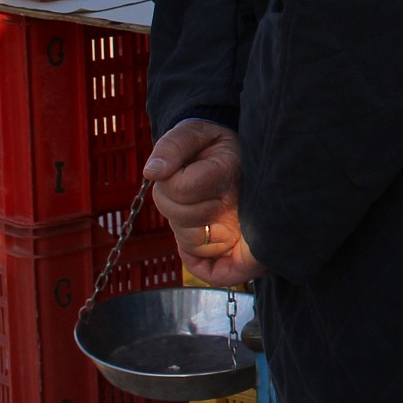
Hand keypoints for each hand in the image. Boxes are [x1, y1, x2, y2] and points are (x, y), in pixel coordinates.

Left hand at [144, 118, 266, 286]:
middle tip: (184, 185)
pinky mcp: (249, 251)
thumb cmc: (211, 145)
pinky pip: (215, 270)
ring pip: (194, 243)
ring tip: (196, 207)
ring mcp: (247, 228)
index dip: (169, 180)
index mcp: (231, 169)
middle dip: (172, 203)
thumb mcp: (193, 132)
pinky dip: (197, 262)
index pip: (181, 188)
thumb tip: (153, 172)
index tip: (175, 167)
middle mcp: (243, 202)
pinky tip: (190, 250)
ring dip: (183, 227)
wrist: (238, 156)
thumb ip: (172, 146)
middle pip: (184, 219)